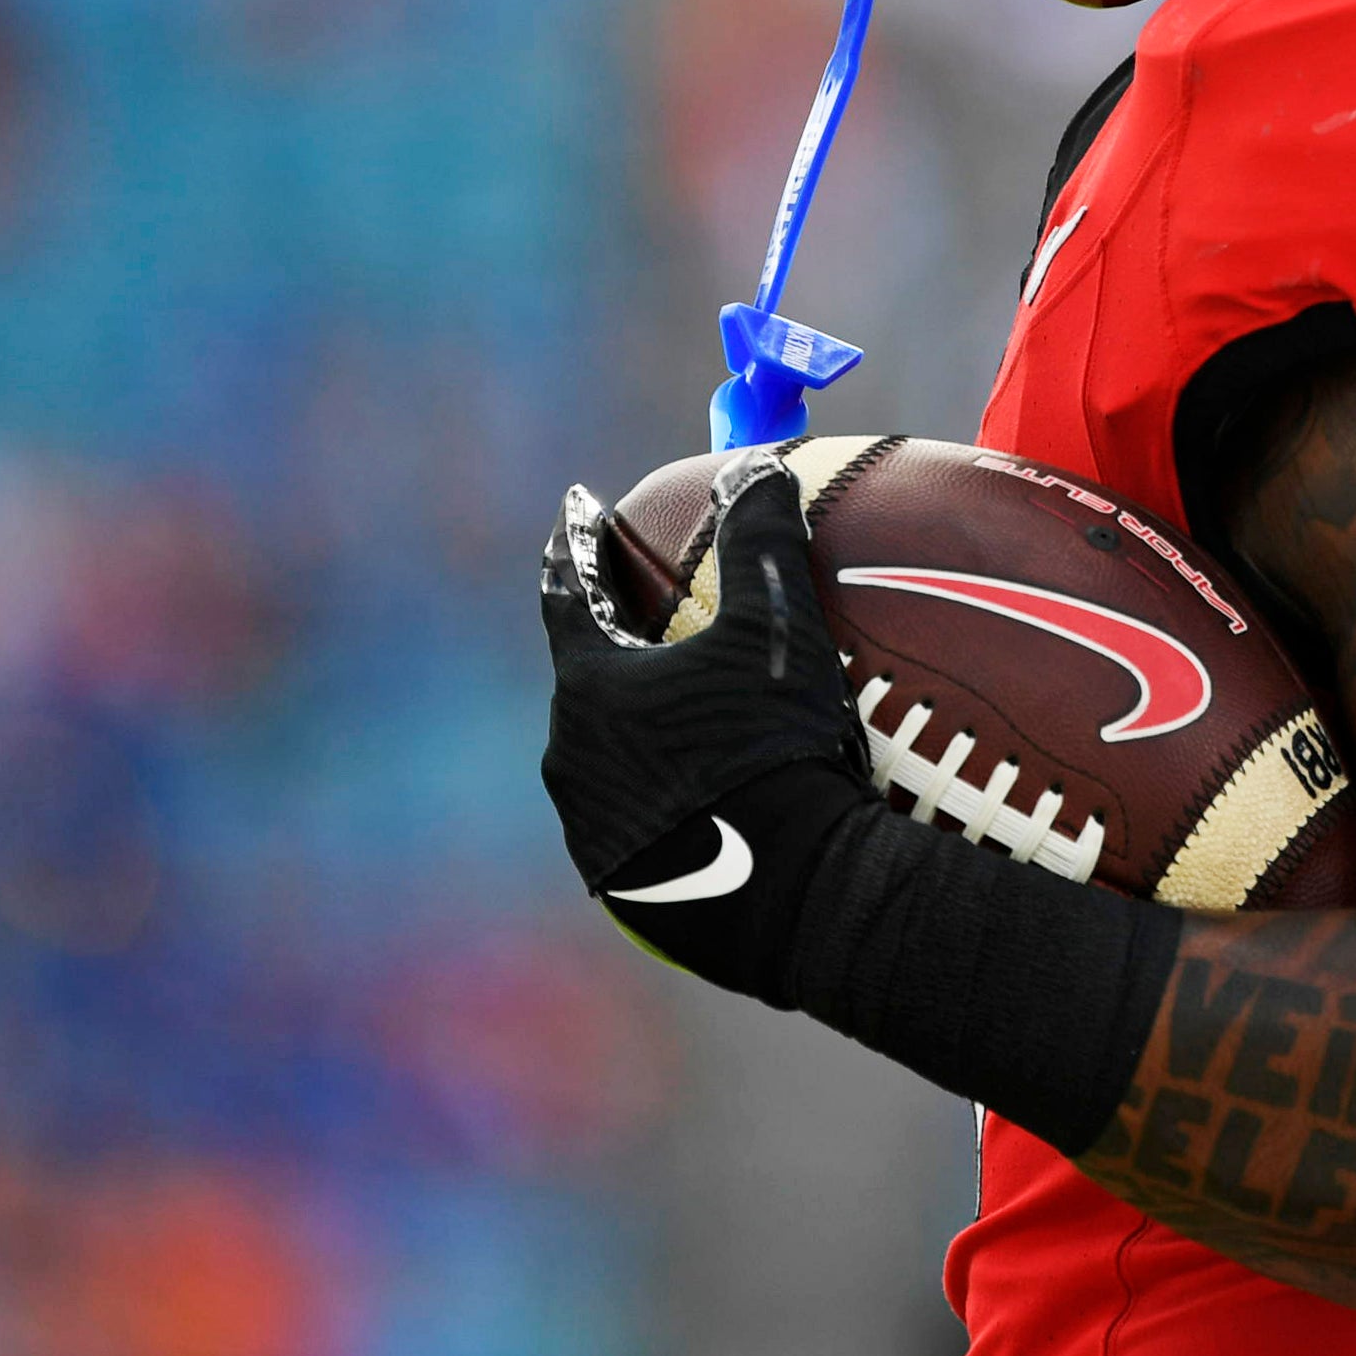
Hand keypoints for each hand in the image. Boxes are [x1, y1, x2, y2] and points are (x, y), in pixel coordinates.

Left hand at [537, 448, 874, 998]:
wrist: (787, 892)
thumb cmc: (772, 748)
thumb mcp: (775, 630)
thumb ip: (761, 538)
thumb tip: (754, 464)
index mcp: (593, 685)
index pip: (568, 595)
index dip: (575, 547)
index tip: (575, 512)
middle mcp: (571, 754)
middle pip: (590, 683)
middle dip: (620, 655)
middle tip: (660, 637)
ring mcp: (589, 826)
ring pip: (610, 758)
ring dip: (643, 735)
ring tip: (695, 732)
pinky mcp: (620, 884)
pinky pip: (636, 821)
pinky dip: (664, 800)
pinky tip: (711, 806)